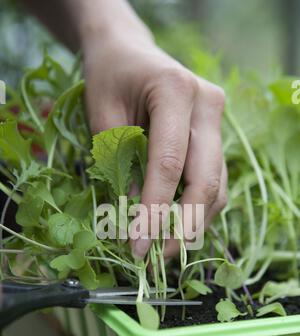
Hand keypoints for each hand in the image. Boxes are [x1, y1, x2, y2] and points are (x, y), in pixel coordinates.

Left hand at [83, 29, 226, 258]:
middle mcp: (209, 105)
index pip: (169, 164)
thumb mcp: (102, 116)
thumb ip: (120, 164)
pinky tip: (175, 226)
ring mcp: (218, 121)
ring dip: (192, 224)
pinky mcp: (216, 137)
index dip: (154, 210)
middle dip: (181, 227)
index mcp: (176, 91)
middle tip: (155, 256)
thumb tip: (136, 216)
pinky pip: (213, 181)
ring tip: (163, 248)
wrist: (129, 52)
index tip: (137, 245)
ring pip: (217, 187)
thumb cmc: (110, 78)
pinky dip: (196, 209)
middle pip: (205, 180)